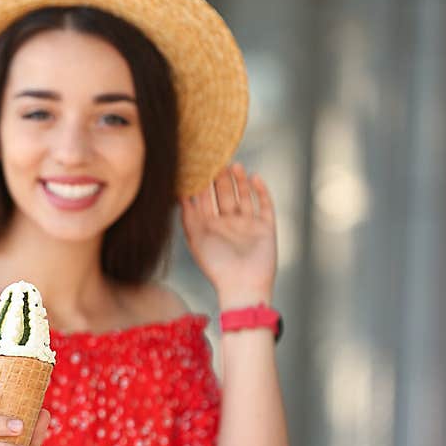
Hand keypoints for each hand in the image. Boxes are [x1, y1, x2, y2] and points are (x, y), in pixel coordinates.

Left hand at [180, 162, 277, 303]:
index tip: (198, 164)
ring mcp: (248, 224)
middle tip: (217, 159)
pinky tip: (255, 177)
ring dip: (239, 181)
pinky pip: (265, 205)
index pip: (206, 198)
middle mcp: (229, 222)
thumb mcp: (196, 238)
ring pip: (244, 196)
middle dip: (221, 178)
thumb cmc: (215, 266)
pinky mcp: (266, 227)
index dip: (203, 182)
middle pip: (225, 193)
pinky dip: (261, 191)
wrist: (242, 286)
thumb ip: (188, 216)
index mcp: (210, 225)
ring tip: (234, 164)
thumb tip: (179, 193)